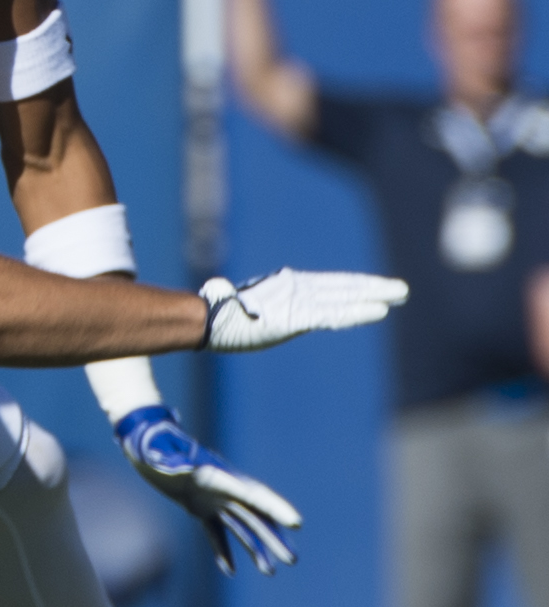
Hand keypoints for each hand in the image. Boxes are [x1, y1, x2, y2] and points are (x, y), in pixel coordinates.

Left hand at [114, 405, 299, 576]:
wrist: (143, 440)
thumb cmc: (152, 443)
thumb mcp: (159, 450)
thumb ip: (171, 459)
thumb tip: (181, 468)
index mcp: (218, 475)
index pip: (252, 494)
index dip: (274, 508)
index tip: (295, 522)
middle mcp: (221, 487)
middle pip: (255, 515)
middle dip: (274, 537)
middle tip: (292, 559)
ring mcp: (212, 498)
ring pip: (241, 526)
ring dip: (255, 548)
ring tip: (270, 572)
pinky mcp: (197, 506)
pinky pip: (215, 531)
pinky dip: (222, 549)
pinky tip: (229, 571)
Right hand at [199, 269, 407, 350]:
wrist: (206, 321)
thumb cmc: (217, 318)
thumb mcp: (243, 311)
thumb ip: (248, 306)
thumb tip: (218, 295)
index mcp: (286, 288)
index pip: (329, 286)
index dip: (354, 287)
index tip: (376, 290)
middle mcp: (297, 289)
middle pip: (343, 287)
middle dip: (373, 288)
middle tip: (401, 290)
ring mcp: (299, 301)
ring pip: (345, 296)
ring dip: (375, 296)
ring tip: (400, 294)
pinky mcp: (299, 315)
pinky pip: (335, 314)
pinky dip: (358, 312)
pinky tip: (380, 311)